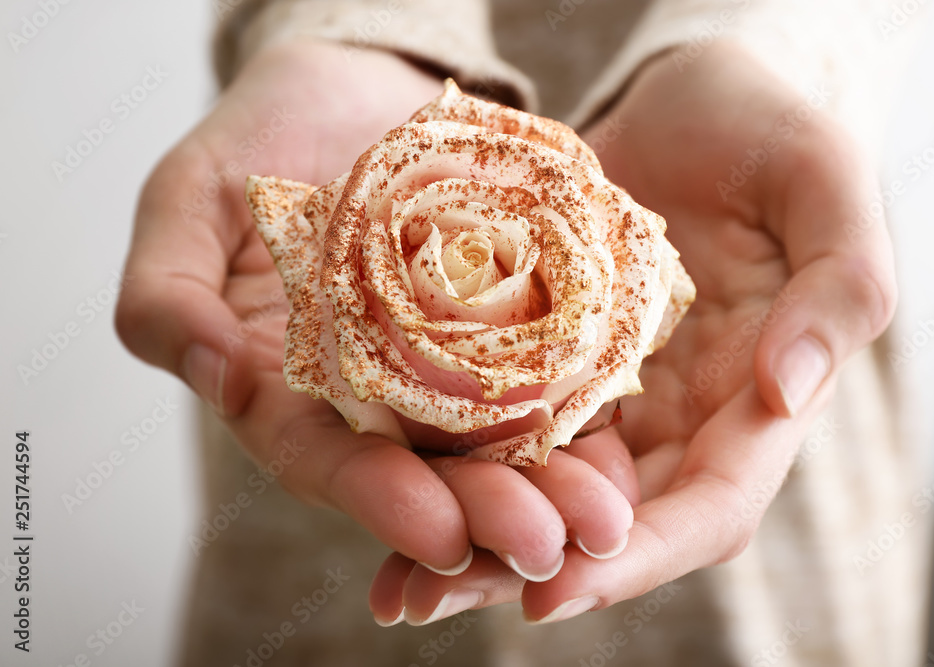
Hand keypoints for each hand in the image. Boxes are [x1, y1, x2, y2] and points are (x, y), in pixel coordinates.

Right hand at [115, 41, 636, 596]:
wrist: (353, 85)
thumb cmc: (257, 141)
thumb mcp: (186, 202)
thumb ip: (167, 292)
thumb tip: (208, 369)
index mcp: (292, 390)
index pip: (328, 461)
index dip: (379, 499)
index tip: (441, 534)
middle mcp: (379, 395)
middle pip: (431, 467)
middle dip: (488, 511)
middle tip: (549, 543)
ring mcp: (453, 362)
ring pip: (502, 439)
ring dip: (554, 482)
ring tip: (604, 517)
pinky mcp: (515, 321)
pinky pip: (556, 369)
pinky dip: (589, 408)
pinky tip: (628, 442)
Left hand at [368, 41, 895, 622]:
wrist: (691, 97)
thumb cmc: (768, 129)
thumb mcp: (823, 184)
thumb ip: (840, 286)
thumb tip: (790, 391)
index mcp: (753, 403)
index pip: (708, 509)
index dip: (636, 558)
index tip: (553, 591)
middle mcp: (676, 418)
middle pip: (608, 523)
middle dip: (522, 569)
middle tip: (423, 599)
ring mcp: (608, 393)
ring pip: (543, 487)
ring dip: (470, 535)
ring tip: (392, 581)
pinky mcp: (547, 356)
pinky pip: (500, 420)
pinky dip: (451, 458)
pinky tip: (385, 480)